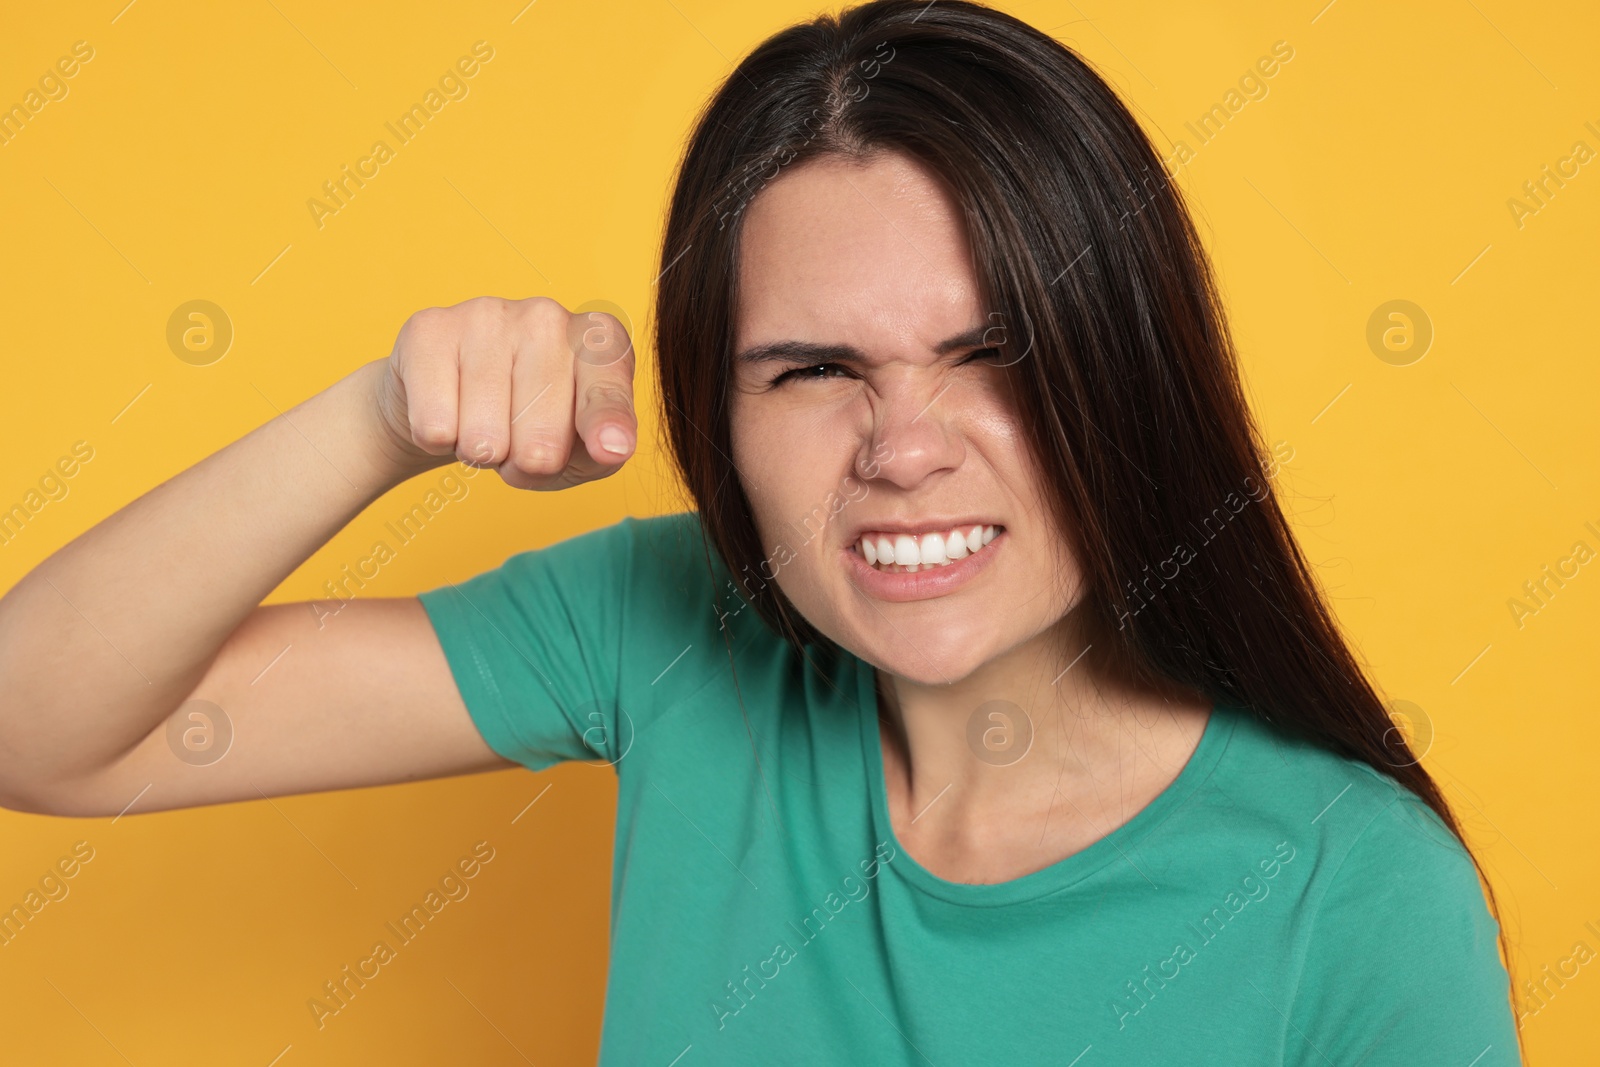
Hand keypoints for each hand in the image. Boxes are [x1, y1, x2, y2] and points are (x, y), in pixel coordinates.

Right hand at [373, 295, 636, 489]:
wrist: (450, 400)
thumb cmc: (532, 427)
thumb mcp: (580, 451)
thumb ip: (602, 453)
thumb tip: (611, 448)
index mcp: (599, 343)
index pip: (606, 390)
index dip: (605, 423)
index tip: (610, 448)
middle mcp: (548, 317)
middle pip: (543, 437)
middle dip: (528, 464)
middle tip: (520, 443)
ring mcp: (488, 315)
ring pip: (485, 438)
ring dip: (483, 454)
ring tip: (485, 425)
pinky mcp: (430, 329)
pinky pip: (435, 426)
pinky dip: (439, 440)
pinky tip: (449, 411)